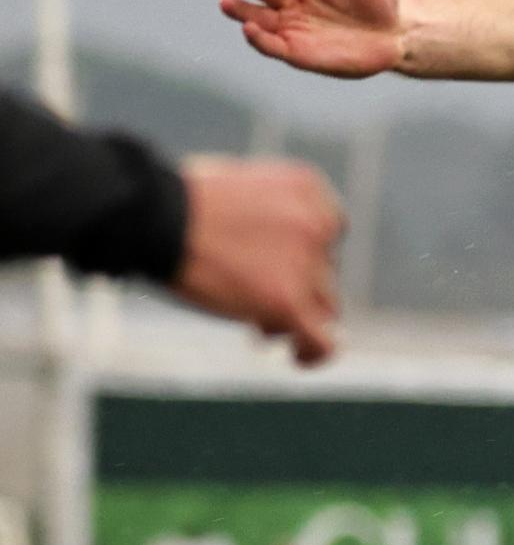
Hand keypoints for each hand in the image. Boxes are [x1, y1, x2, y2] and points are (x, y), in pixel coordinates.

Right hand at [173, 156, 344, 365]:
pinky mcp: (288, 301)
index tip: (273, 264)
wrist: (153, 216)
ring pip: (323, 306)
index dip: (304, 253)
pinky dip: (315, 352)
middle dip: (293, 286)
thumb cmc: (178, 201)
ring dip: (295, 316)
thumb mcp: (238, 186)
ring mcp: (306, 265)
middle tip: (250, 295)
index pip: (328, 232)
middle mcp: (317, 225)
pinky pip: (322, 340)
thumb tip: (276, 250)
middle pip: (323, 271)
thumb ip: (269, 213)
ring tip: (258, 325)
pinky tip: (298, 358)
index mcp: (307, 190)